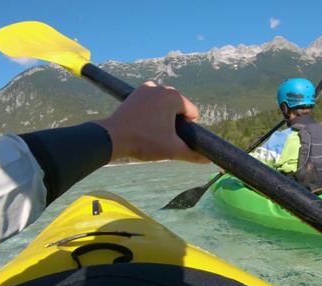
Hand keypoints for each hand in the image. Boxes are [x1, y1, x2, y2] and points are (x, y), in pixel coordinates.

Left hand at [94, 81, 208, 163]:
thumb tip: (207, 160)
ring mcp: (147, 88)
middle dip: (175, 121)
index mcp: (174, 96)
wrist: (114, 137)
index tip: (173, 138)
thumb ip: (192, 154)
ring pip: (165, 104)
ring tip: (152, 130)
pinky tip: (144, 121)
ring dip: (163, 116)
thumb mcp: (172, 150)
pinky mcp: (136, 93)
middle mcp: (162, 87)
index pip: (193, 113)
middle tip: (162, 136)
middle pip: (179, 107)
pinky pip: (152, 101)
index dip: (187, 129)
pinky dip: (152, 109)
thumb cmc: (145, 141)